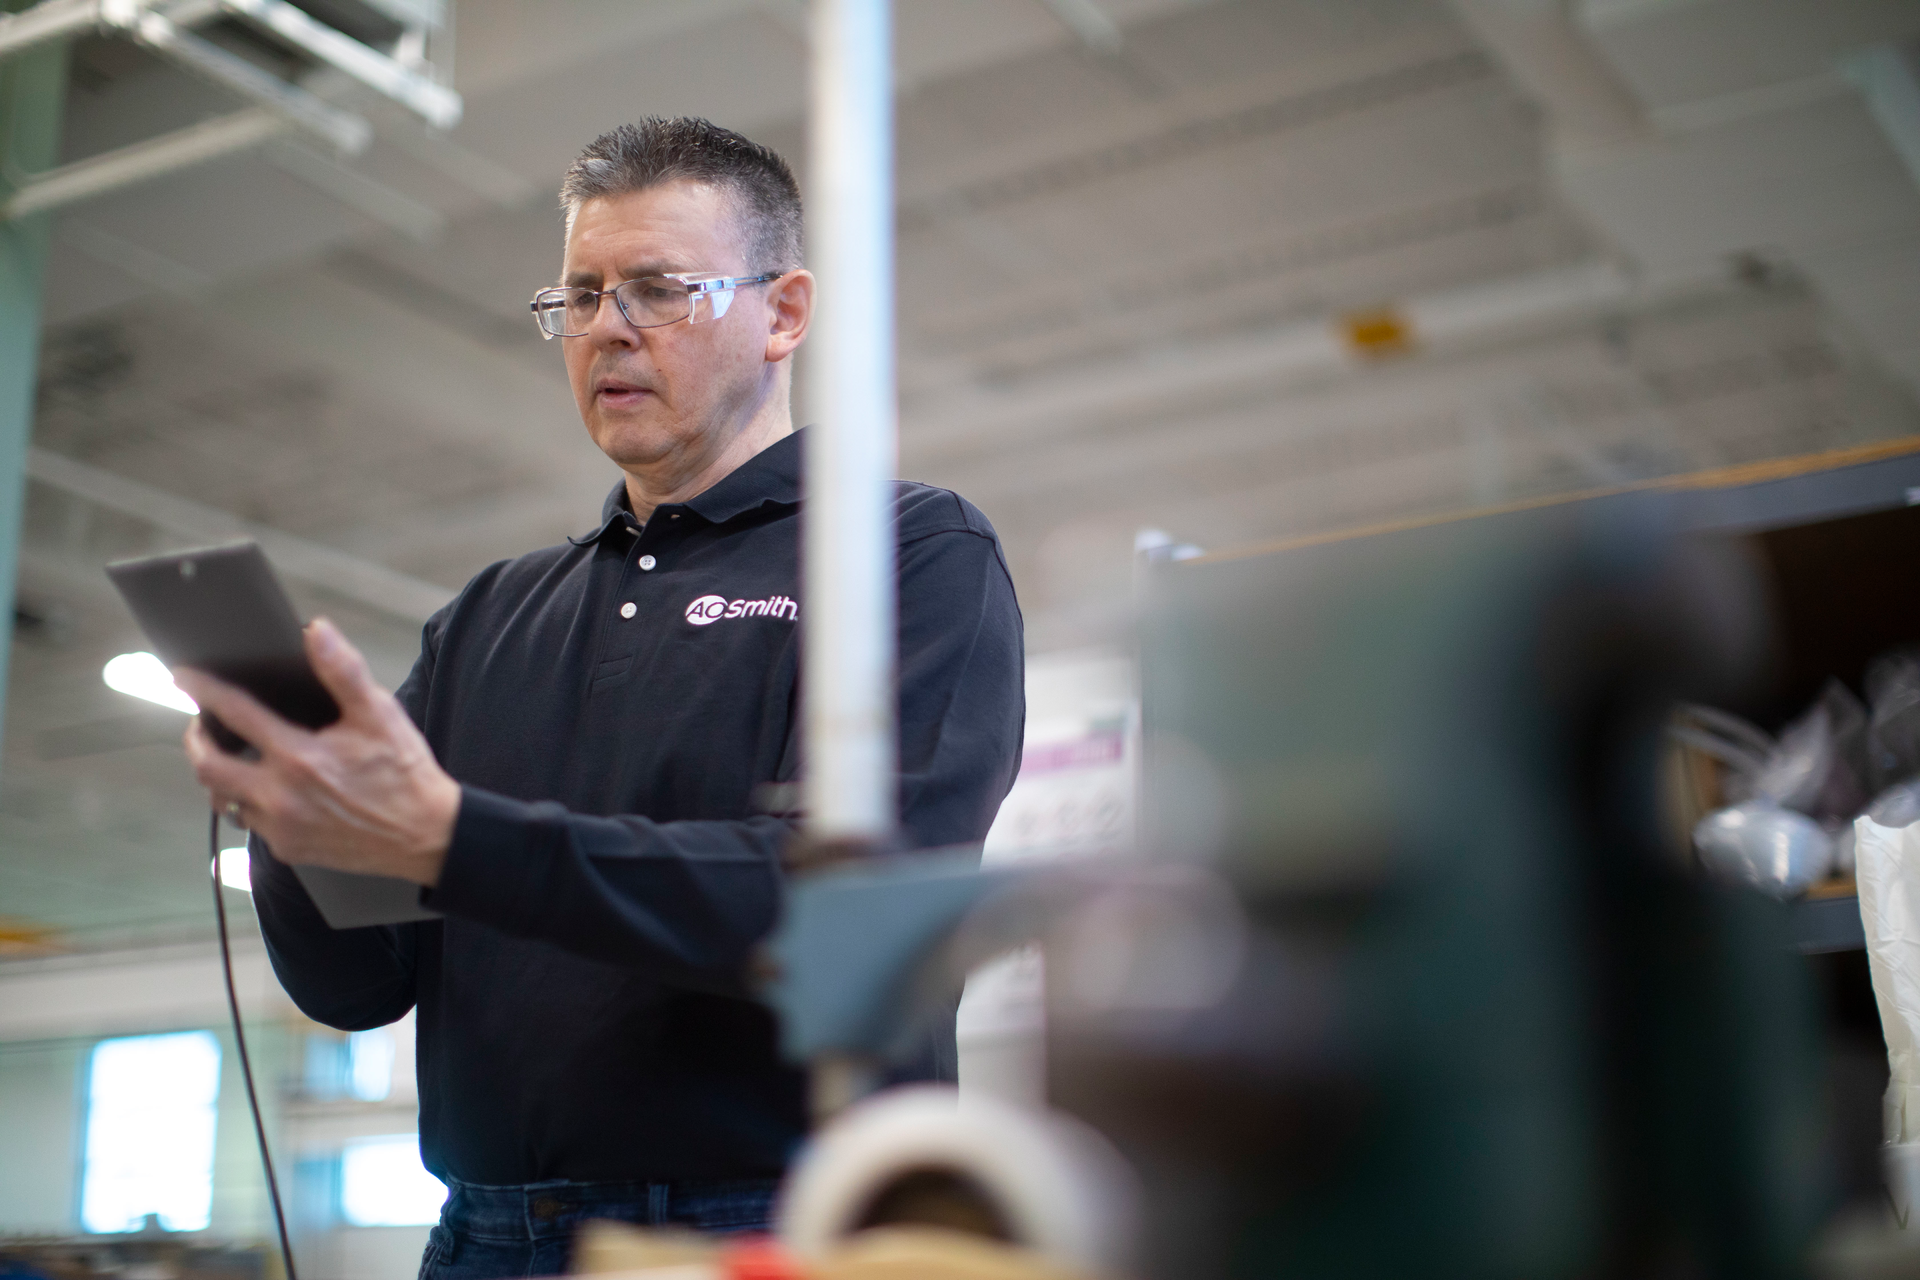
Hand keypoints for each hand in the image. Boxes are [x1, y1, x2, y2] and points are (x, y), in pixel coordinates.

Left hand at [178, 618, 460, 886]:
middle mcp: (281, 796)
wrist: (426, 835)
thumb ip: (343, 671)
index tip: (182, 676)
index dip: (204, 690)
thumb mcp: (380, 715)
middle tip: (200, 726)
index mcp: (299, 757)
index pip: (235, 714)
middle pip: (209, 767)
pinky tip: (270, 790)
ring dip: (221, 777)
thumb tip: (316, 631)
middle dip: (196, 741)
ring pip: (225, 800)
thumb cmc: (404, 772)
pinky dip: (251, 803)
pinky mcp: (290, 849)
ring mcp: (282, 827)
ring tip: (231, 758)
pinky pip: (252, 824)